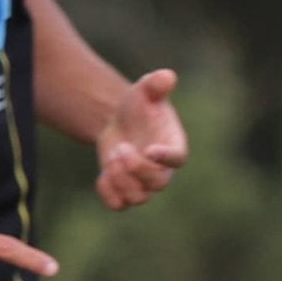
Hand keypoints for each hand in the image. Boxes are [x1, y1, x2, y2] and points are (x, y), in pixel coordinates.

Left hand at [97, 68, 188, 209]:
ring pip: (137, 198)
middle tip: (119, 148)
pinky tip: (103, 173)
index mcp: (173, 145)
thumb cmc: (139, 105)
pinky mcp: (124, 191)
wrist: (120, 122)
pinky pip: (118, 205)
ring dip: (119, 179)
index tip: (150, 150)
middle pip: (157, 184)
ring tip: (111, 156)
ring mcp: (143, 184)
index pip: (177, 159)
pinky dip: (108, 192)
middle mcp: (162, 170)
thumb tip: (167, 76)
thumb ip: (156, 85)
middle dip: (135, 168)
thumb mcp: (145, 91)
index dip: (165, 158)